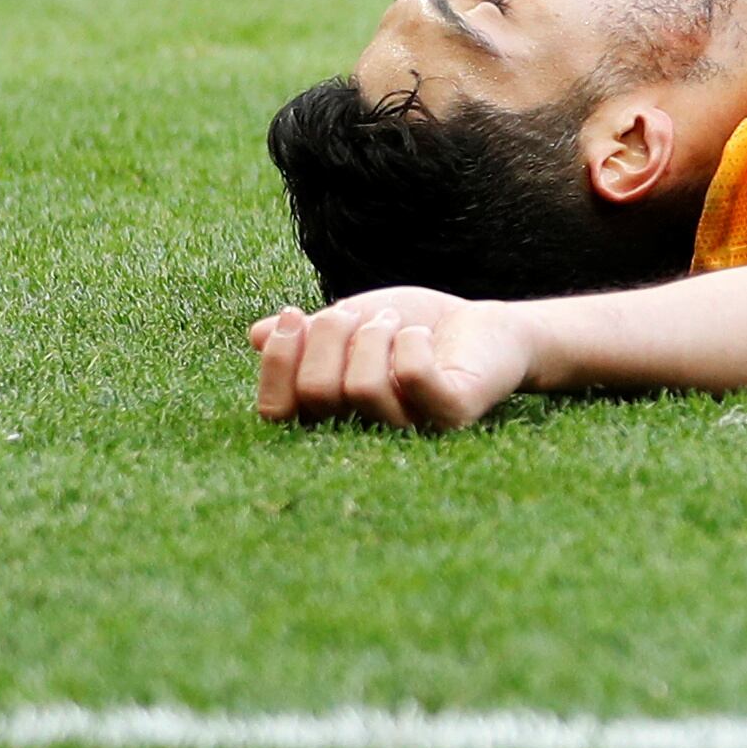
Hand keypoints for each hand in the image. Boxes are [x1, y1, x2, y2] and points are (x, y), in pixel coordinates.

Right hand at [251, 288, 533, 432]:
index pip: (276, 411)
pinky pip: (413, 378)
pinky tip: (421, 335)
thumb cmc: (412, 329)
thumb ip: (308, 334)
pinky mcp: (452, 415)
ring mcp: (410, 429)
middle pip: (317, 393)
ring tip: (394, 323)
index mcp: (330, 415)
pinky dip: (410, 343)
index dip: (278, 362)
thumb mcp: (351, 323)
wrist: (488, 328)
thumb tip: (258, 335)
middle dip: (331, 336)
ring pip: (362, 387)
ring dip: (374, 336)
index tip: (293, 314)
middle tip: (359, 314)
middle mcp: (364, 433)